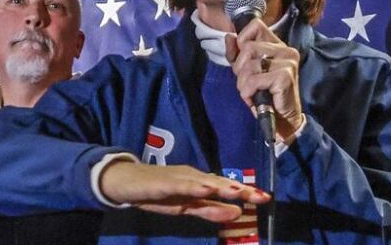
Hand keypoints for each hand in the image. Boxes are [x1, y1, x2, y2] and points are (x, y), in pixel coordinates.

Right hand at [99, 161, 269, 222]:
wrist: (125, 181)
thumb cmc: (157, 193)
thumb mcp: (185, 207)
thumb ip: (210, 210)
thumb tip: (237, 214)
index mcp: (200, 182)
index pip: (226, 187)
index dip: (246, 192)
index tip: (266, 198)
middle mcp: (193, 176)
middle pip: (220, 183)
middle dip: (240, 190)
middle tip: (261, 196)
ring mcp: (178, 177)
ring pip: (204, 182)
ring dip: (222, 186)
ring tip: (239, 192)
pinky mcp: (163, 183)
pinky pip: (180, 185)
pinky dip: (194, 186)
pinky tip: (205, 189)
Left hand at [225, 18, 303, 139]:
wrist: (282, 120)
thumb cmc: (265, 94)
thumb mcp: (247, 72)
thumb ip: (237, 54)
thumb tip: (229, 37)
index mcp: (277, 45)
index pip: (255, 26)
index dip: (242, 41)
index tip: (244, 61)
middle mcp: (285, 50)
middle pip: (247, 48)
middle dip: (240, 69)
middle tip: (248, 84)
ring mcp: (287, 62)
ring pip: (249, 64)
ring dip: (244, 83)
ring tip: (253, 92)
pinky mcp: (285, 76)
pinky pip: (253, 80)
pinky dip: (248, 93)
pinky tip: (255, 99)